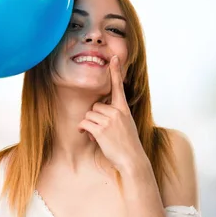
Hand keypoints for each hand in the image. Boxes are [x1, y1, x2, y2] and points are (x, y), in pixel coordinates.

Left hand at [78, 56, 148, 171]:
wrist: (132, 159)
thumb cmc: (128, 144)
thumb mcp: (126, 124)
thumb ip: (115, 115)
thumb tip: (97, 112)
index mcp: (123, 109)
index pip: (118, 87)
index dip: (115, 71)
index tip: (113, 57)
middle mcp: (116, 112)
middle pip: (95, 107)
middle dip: (94, 118)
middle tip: (101, 131)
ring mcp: (109, 120)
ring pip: (88, 115)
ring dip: (89, 126)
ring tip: (99, 137)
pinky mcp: (100, 130)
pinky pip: (84, 124)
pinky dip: (83, 130)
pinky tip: (90, 137)